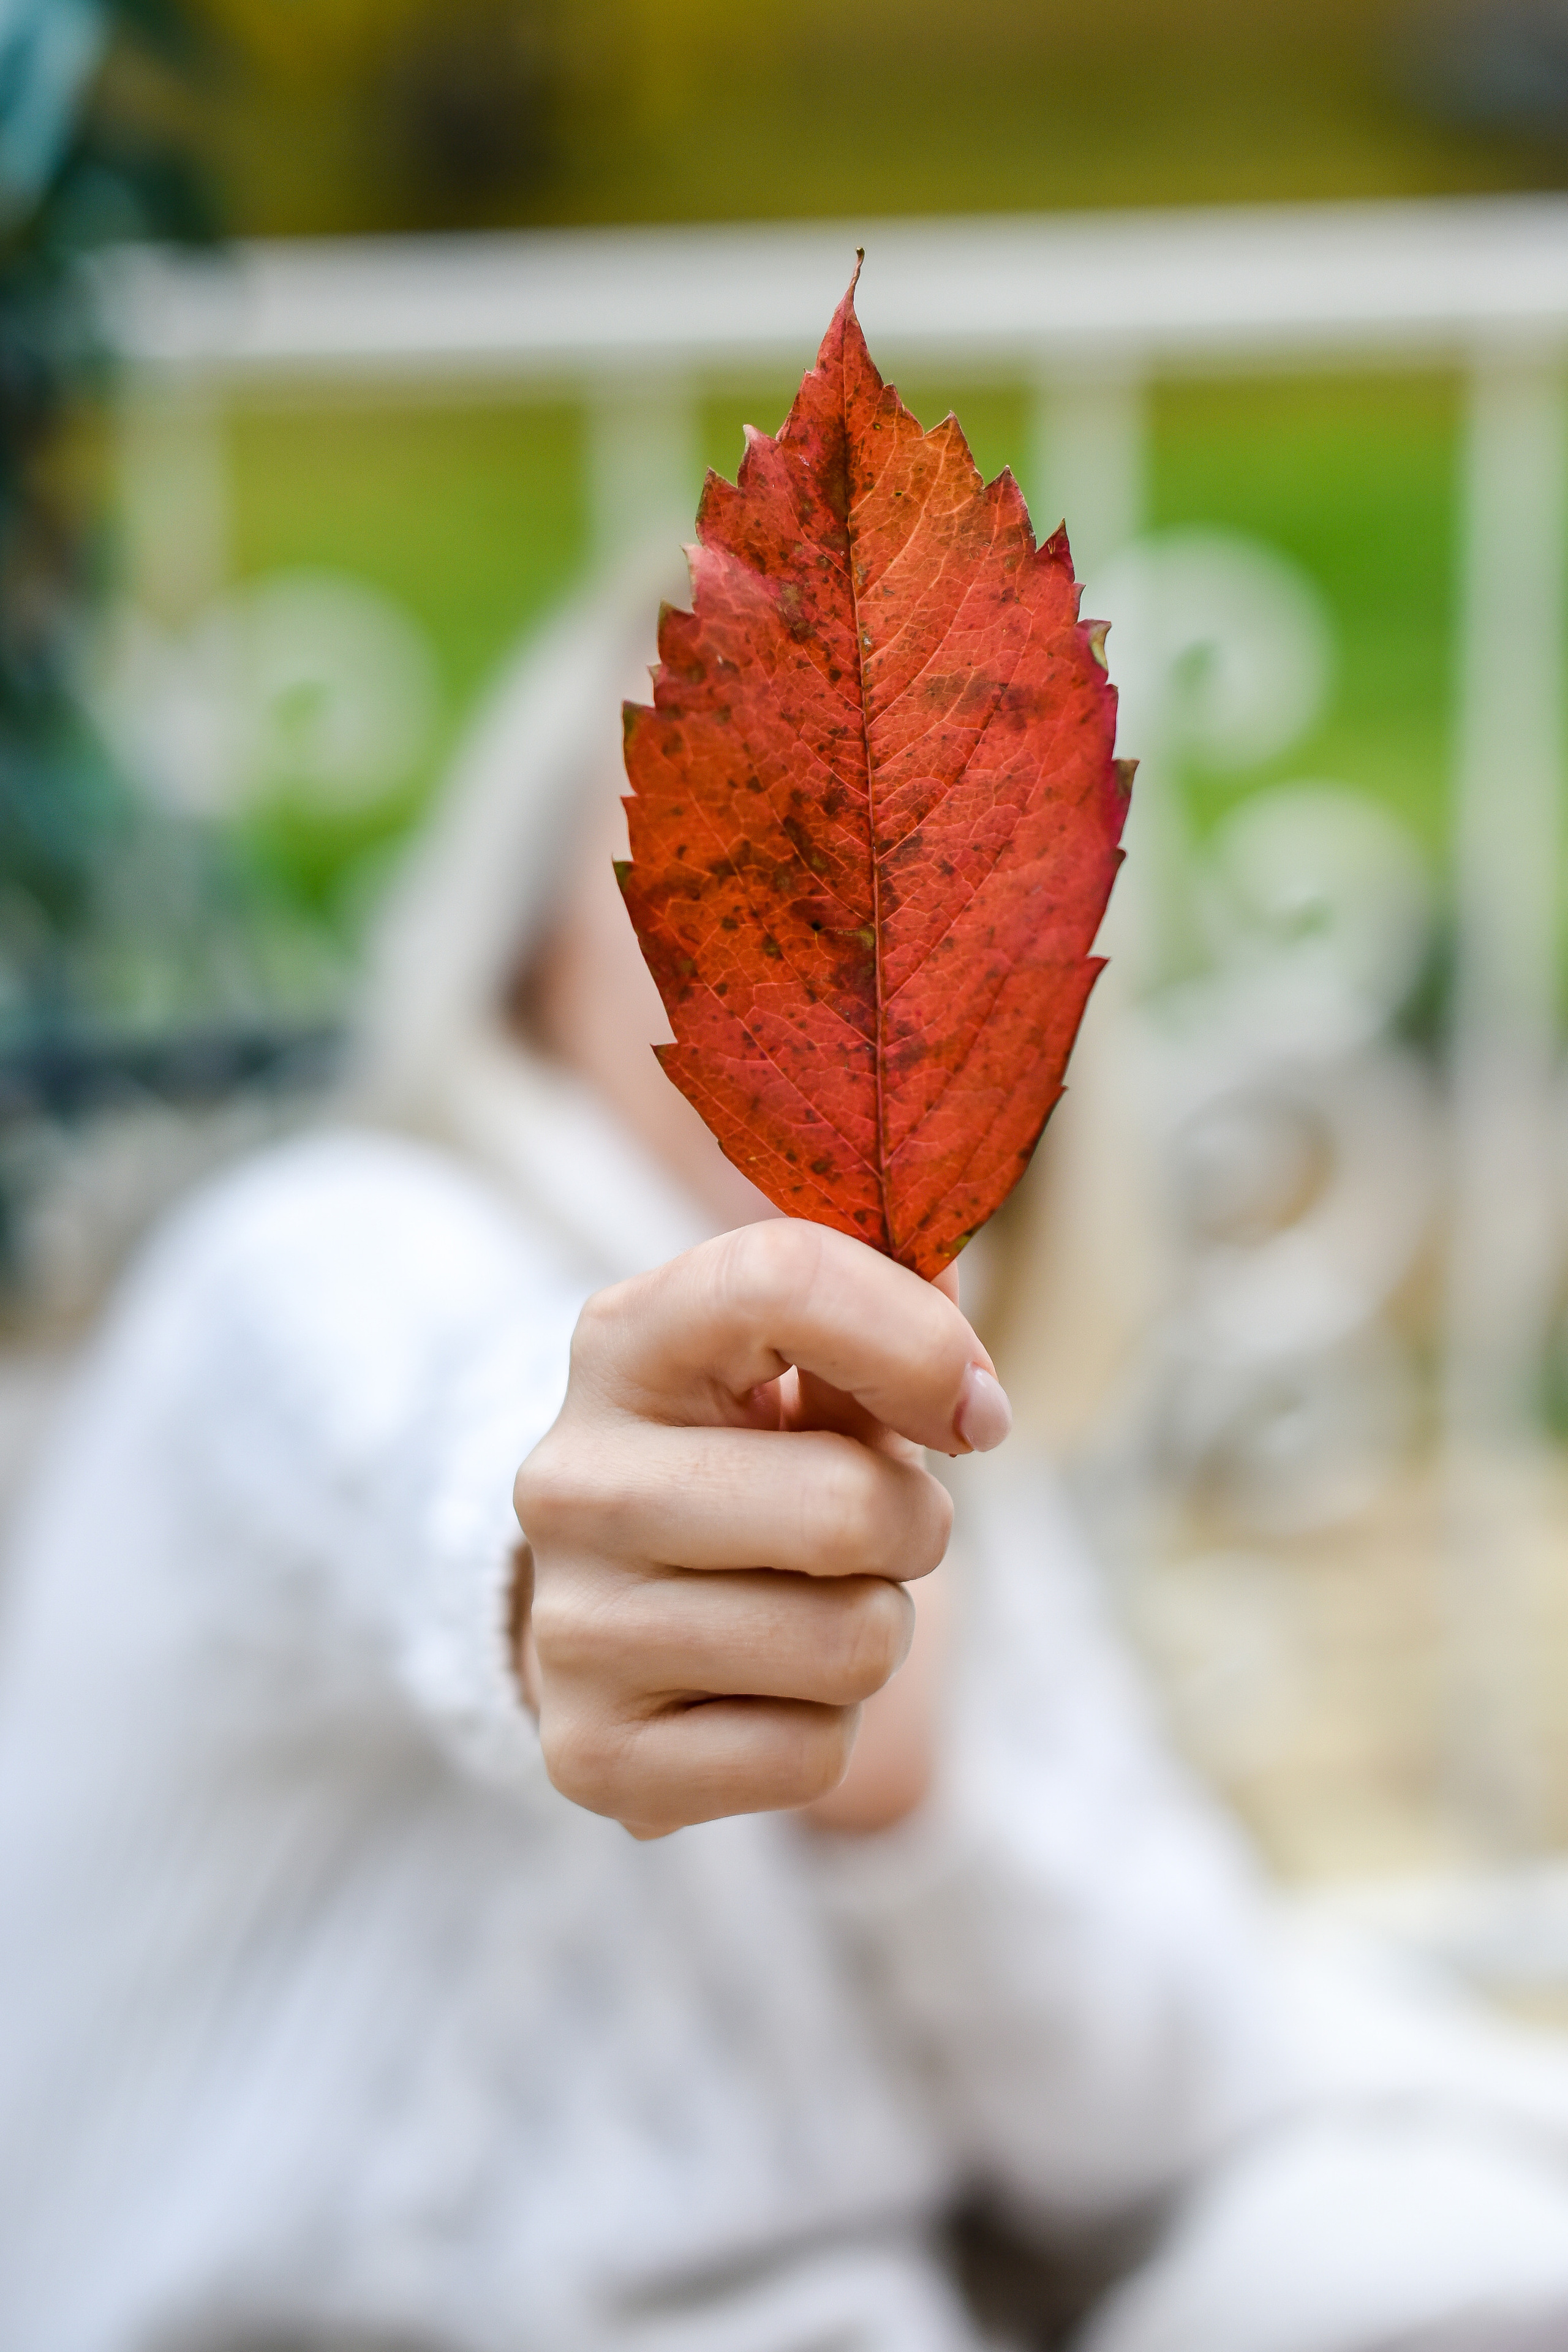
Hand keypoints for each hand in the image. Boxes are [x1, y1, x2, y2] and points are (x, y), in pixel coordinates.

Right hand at [512, 1219, 1010, 1837]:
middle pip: (852, 1506)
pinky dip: (823, 1731)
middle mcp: (572, 1479)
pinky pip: (809, 1757)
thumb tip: (955, 1311)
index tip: (974, 1409)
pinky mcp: (593, 1756)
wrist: (621, 1609)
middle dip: (913, 1525)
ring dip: (874, 1630)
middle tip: (870, 1530)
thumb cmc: (744, 1459)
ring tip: (806, 1602)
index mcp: (623, 1342)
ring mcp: (569, 1625)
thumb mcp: (799, 1368)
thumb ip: (884, 1319)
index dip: (921, 1343)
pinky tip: (760, 1688)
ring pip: (850, 1643)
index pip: (784, 1279)